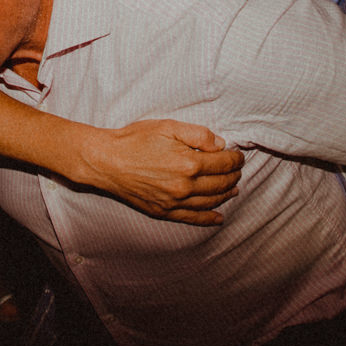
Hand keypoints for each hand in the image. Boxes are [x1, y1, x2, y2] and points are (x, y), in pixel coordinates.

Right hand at [77, 119, 243, 224]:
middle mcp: (185, 186)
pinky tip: (218, 217)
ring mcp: (174, 202)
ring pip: (210, 201)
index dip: (235, 159)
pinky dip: (208, 218)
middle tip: (237, 170)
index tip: (238, 155)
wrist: (106, 161)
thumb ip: (198, 134)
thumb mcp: (168, 126)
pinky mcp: (163, 211)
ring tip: (234, 189)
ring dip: (225, 195)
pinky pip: (192, 218)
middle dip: (233, 176)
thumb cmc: (135, 140)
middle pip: (220, 183)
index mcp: (189, 163)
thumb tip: (220, 145)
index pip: (223, 163)